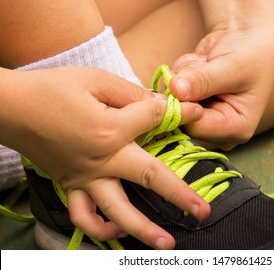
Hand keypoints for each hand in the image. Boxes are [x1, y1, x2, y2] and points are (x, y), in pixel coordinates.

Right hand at [1, 67, 209, 248]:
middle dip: (181, 195)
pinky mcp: (72, 185)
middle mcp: (102, 159)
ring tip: (168, 243)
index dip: (180, 113)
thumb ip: (130, 93)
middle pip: (151, 178)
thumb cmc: (53, 89)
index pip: (156, 120)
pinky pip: (84, 217)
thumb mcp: (95, 79)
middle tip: (203, 212)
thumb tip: (158, 104)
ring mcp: (86, 178)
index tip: (195, 112)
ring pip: (118, 212)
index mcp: (110, 128)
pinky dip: (101, 228)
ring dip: (144, 230)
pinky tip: (118, 230)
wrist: (12, 108)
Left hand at [170, 25, 273, 149]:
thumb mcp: (232, 66)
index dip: (183, 107)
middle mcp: (218, 128)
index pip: (196, 129)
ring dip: (182, 75)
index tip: (183, 81)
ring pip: (172, 102)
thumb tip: (175, 90)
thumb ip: (204, 81)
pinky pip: (169, 90)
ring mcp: (203, 116)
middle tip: (202, 64)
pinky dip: (180, 71)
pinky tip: (200, 63)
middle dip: (183, 89)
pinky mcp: (191, 101)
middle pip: (181, 119)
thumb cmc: (252, 53)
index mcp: (236, 128)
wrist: (250, 36)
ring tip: (206, 62)